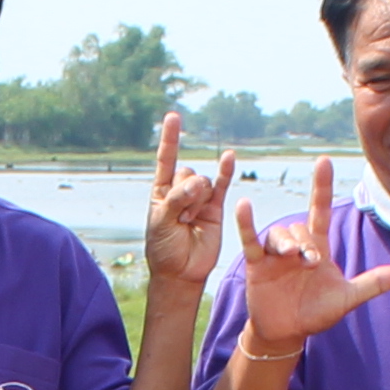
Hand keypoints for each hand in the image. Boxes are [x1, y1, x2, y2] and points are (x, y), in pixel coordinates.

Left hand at [141, 112, 234, 298]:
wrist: (181, 272)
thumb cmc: (164, 248)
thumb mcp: (161, 223)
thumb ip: (177, 199)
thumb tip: (197, 182)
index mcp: (162, 192)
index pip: (166, 160)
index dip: (170, 139)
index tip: (173, 117)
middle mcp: (181, 191)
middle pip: (187, 173)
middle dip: (185, 194)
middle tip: (181, 218)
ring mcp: (199, 198)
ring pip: (202, 182)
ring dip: (196, 201)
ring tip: (190, 221)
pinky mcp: (215, 208)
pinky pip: (222, 185)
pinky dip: (225, 171)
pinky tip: (228, 157)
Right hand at [231, 157, 389, 352]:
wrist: (287, 332)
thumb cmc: (316, 313)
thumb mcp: (346, 299)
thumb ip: (371, 285)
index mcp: (318, 248)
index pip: (321, 211)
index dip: (322, 187)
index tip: (323, 161)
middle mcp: (296, 247)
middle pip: (299, 229)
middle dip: (305, 243)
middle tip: (310, 263)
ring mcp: (275, 255)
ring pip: (278, 234)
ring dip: (285, 242)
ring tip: (289, 257)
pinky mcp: (257, 265)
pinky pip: (250, 240)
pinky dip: (246, 224)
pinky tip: (243, 206)